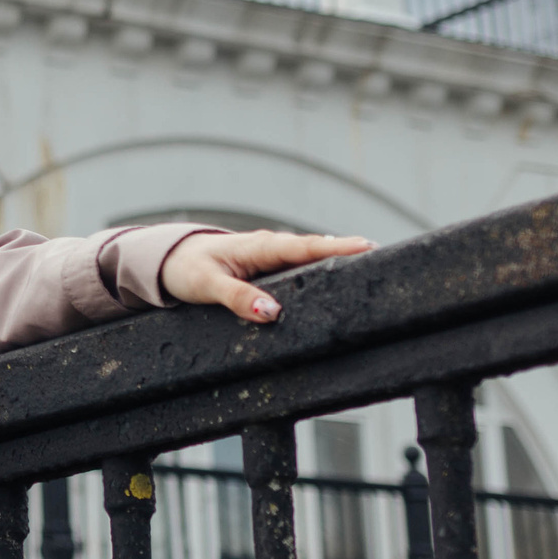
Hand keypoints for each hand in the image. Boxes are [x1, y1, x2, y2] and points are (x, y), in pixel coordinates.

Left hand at [161, 230, 372, 324]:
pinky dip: (322, 271)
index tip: (368, 247)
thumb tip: (271, 312)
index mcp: (259, 246)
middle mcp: (271, 248)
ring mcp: (273, 259)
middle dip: (350, 253)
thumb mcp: (205, 285)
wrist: (170, 260)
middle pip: (317, 251)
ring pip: (311, 260)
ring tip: (376, 270)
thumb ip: (236, 298)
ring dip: (340, 262)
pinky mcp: (270, 270)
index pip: (305, 246)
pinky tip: (342, 281)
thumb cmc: (186, 269)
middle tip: (387, 259)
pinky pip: (301, 269)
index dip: (337, 247)